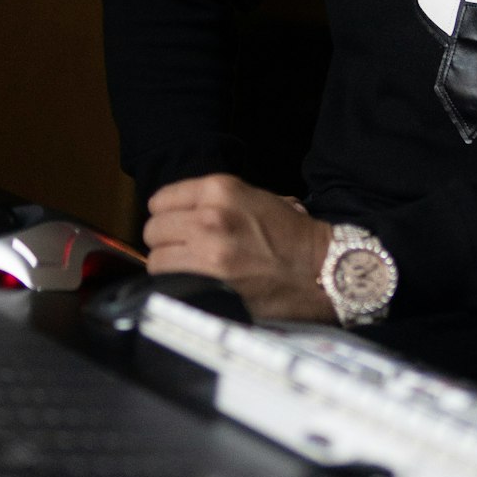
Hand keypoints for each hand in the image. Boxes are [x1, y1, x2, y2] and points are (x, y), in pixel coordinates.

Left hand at [145, 174, 336, 321]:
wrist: (323, 268)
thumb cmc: (292, 235)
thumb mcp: (254, 197)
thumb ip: (214, 201)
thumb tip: (177, 214)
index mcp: (220, 189)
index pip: (160, 201)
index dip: (167, 216)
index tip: (176, 227)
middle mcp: (210, 217)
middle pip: (153, 231)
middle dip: (165, 242)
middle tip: (183, 250)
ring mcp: (209, 252)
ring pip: (157, 260)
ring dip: (169, 266)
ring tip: (188, 270)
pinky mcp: (213, 284)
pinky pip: (171, 285)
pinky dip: (176, 287)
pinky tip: (193, 285)